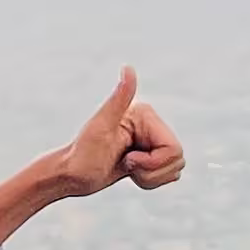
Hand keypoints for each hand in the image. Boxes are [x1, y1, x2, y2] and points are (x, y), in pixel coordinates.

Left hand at [0, 72, 186, 249]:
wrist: (72, 175)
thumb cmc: (82, 153)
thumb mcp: (101, 126)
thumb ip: (119, 98)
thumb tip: (128, 68)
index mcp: (145, 115)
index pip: (174, 149)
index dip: (153, 163)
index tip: (128, 159)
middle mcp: (151, 125)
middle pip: (177, 159)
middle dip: (151, 171)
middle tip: (127, 164)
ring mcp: (151, 141)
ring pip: (174, 169)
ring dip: (150, 177)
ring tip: (127, 168)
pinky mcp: (150, 156)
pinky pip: (168, 175)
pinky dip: (150, 181)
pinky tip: (130, 173)